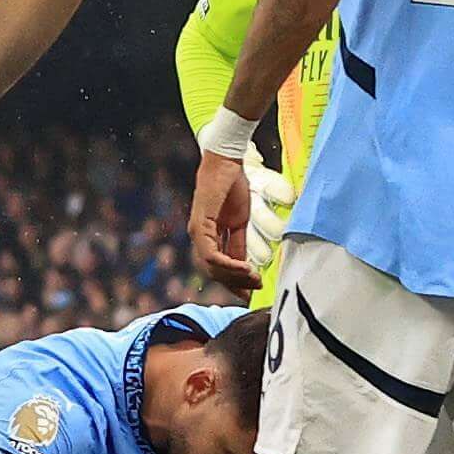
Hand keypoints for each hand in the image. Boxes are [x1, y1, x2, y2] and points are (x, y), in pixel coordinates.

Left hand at [190, 148, 257, 296]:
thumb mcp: (240, 222)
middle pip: (214, 271)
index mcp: (208, 236)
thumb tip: (246, 267)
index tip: (252, 290)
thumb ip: (239, 244)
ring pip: (211, 266)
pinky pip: (210, 254)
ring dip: (234, 276)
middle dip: (236, 283)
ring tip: (254, 279)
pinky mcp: (199, 225)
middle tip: (256, 287)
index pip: (218, 267)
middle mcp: (199, 237)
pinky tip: (243, 268)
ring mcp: (197, 232)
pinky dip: (227, 264)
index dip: (234, 281)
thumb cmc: (232, 187)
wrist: (226, 163)